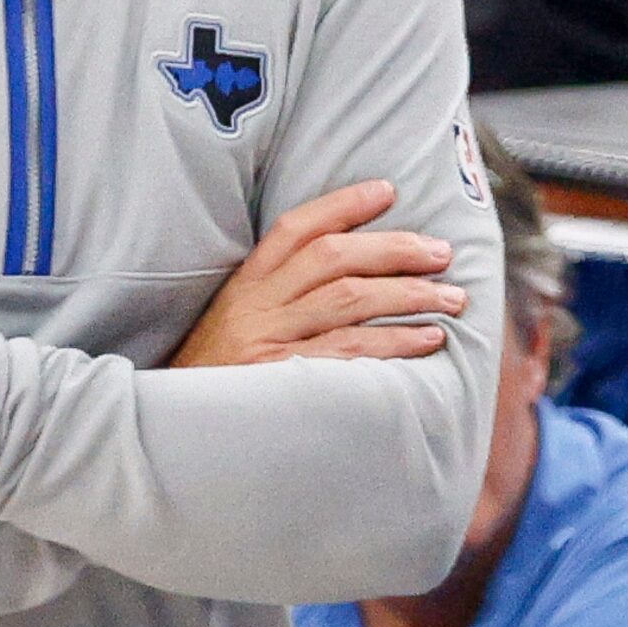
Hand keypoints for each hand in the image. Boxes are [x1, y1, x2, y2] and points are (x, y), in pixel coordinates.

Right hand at [173, 181, 463, 370]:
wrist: (175, 434)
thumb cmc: (218, 380)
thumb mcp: (235, 325)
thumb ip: (279, 297)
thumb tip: (351, 271)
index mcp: (245, 286)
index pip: (295, 229)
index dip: (343, 205)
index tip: (387, 191)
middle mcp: (256, 307)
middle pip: (333, 258)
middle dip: (395, 250)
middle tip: (442, 253)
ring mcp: (268, 343)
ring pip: (349, 300)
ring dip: (409, 295)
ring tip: (452, 297)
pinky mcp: (283, 381)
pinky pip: (350, 353)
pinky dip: (396, 342)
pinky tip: (429, 339)